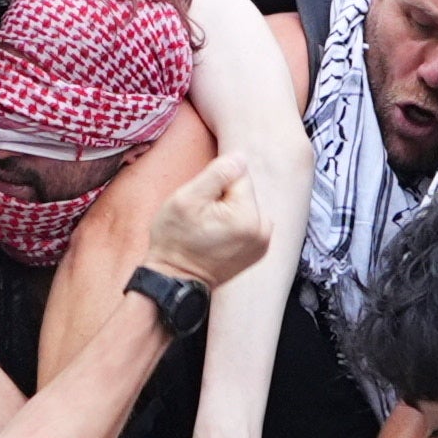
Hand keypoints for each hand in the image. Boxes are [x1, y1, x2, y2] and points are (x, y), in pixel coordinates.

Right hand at [138, 151, 263, 287]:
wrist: (175, 280)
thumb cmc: (175, 240)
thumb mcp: (186, 199)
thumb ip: (217, 173)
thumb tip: (241, 158)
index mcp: (247, 216)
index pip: (238, 174)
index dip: (215, 184)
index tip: (202, 205)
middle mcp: (262, 230)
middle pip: (244, 190)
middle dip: (223, 198)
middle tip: (203, 219)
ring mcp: (263, 243)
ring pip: (246, 205)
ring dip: (228, 211)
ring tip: (209, 230)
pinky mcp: (259, 251)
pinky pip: (248, 222)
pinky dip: (234, 224)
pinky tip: (218, 238)